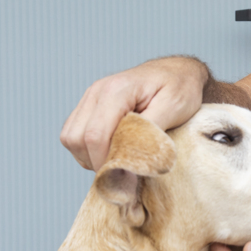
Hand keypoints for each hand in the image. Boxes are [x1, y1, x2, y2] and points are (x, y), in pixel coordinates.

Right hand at [60, 56, 208, 169]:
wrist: (178, 72)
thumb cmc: (180, 88)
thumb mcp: (174, 108)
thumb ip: (149, 131)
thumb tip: (130, 158)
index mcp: (117, 90)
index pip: (95, 135)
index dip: (105, 162)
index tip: (124, 178)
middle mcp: (97, 91)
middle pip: (76, 139)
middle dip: (96, 161)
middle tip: (123, 171)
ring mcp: (90, 98)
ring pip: (70, 138)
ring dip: (89, 156)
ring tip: (118, 160)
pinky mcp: (89, 106)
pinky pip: (74, 134)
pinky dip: (87, 149)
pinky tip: (111, 151)